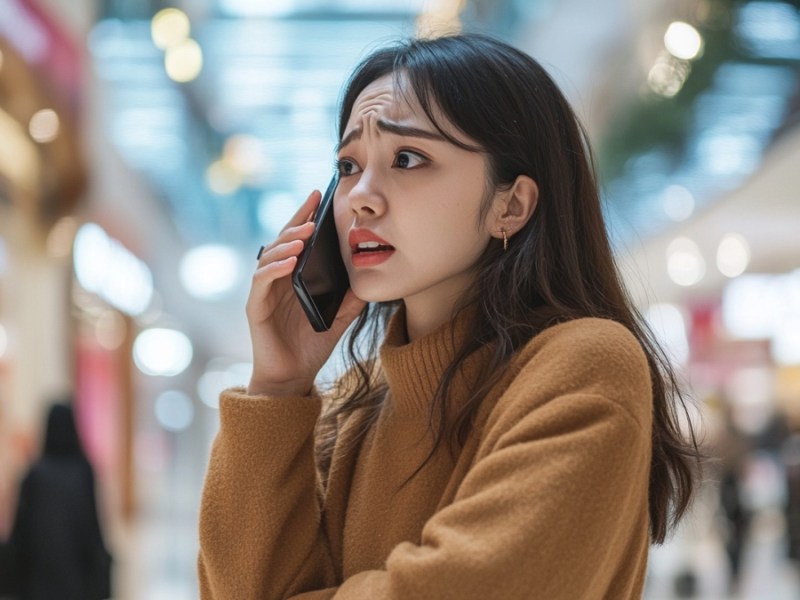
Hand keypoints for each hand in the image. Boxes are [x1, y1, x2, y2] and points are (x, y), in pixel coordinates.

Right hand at [246, 190, 364, 396]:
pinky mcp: (255, 308)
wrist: (293, 377)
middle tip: (313, 206)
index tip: (319, 195)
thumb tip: (369, 275)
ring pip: (269, 257)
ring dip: (287, 243)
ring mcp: (264, 293)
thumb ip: (351, 297)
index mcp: (294, 278)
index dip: (305, 216)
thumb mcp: (339, 317)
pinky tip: (290, 261)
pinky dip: (274, 268)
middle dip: (297, 220)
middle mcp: (276, 280)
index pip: (297, 240)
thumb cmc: (311, 346)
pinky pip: (261, 282)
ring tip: (305, 234)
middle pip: (281, 241)